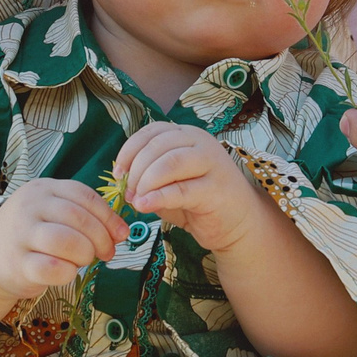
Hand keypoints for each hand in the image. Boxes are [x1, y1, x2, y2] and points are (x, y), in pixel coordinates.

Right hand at [0, 177, 124, 298]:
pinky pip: (52, 268)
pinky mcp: (18, 264)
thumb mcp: (54, 213)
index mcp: (43, 188)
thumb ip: (86, 216)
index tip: (120, 235)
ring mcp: (21, 235)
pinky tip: (68, 272)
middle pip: (78, 218)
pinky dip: (68, 272)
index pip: (84, 196)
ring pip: (66, 240)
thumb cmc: (33, 233)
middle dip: (101, 238)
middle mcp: (30, 207)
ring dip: (85, 253)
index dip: (108, 217)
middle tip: (106, 253)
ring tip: (84, 260)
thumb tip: (122, 232)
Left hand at [114, 122, 261, 253]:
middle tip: (128, 192)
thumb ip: (149, 176)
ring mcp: (212, 164)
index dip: (129, 150)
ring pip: (169, 162)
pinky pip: (181, 190)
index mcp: (188, 136)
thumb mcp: (169, 184)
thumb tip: (123, 181)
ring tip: (137, 200)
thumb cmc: (201, 202)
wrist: (238, 224)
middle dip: (136, 170)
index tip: (118, 173)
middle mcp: (201, 143)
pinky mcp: (216, 189)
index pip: (152, 132)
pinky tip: (145, 206)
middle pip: (158, 146)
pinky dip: (158, 197)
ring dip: (145, 182)